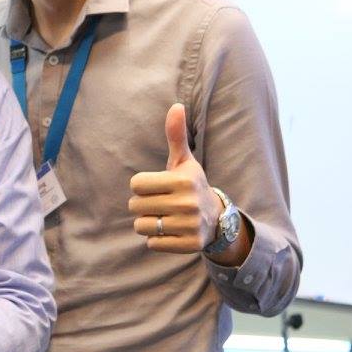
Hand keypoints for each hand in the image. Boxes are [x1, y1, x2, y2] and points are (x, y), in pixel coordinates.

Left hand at [128, 103, 223, 253]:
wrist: (217, 219)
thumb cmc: (191, 185)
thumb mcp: (184, 161)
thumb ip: (176, 135)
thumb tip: (176, 105)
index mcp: (183, 180)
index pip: (136, 184)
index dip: (142, 186)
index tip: (159, 187)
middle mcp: (188, 203)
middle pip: (135, 205)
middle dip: (143, 205)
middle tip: (162, 203)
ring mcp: (190, 226)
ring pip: (141, 226)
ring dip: (148, 223)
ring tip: (166, 217)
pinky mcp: (189, 245)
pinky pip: (152, 244)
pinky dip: (157, 239)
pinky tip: (173, 231)